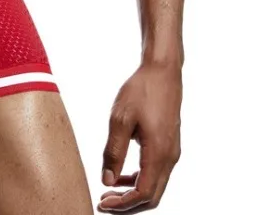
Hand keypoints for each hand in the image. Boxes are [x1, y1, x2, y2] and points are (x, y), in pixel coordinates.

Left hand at [99, 60, 181, 210]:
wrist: (162, 71)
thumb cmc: (141, 90)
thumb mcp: (120, 118)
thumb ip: (114, 152)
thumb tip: (106, 181)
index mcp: (159, 153)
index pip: (143, 193)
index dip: (122, 204)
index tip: (102, 204)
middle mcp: (169, 157)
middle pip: (151, 197)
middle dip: (127, 205)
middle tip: (104, 203)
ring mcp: (171, 152)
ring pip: (155, 186)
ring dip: (133, 194)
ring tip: (109, 191)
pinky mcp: (169, 146)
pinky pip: (156, 173)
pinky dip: (139, 180)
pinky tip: (122, 175)